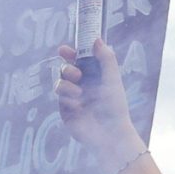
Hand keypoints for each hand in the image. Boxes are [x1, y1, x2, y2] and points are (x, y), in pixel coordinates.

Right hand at [54, 38, 143, 164]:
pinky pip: (59, 95)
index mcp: (95, 75)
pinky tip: (77, 103)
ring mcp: (72, 96)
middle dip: (68, 67)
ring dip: (66, 82)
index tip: (65, 50)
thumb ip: (106, 59)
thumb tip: (96, 40)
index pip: (80, 59)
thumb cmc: (115, 107)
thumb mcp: (112, 79)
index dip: (71, 52)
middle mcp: (82, 84)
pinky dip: (66, 95)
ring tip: (79, 92)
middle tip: (77, 74)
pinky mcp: (65, 108)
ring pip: (60, 80)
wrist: (108, 133)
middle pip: (66, 67)